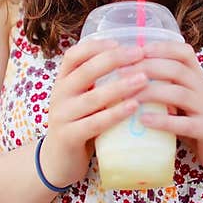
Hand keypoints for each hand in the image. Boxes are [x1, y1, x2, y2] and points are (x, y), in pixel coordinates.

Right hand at [40, 40, 148, 187]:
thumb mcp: (85, 99)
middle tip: (140, 54)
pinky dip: (115, 114)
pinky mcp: (68, 137)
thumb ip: (100, 82)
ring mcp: (61, 116)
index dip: (96, 46)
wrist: (58, 161)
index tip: (120, 42)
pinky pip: (94, 123)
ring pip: (92, 98)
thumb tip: (138, 62)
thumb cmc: (81, 123)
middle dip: (114, 60)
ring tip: (144, 79)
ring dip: (120, 86)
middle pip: (85, 71)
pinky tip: (134, 107)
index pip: (74, 55)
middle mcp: (59, 94)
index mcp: (63, 81)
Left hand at [136, 41, 202, 175]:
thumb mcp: (182, 98)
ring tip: (129, 97)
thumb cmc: (196, 120)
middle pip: (177, 69)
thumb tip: (125, 75)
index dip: (160, 47)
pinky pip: (185, 124)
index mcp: (197, 77)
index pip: (183, 52)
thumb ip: (164, 85)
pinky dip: (163, 121)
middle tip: (120, 72)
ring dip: (152, 93)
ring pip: (179, 94)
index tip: (136, 49)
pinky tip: (143, 120)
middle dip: (147, 68)